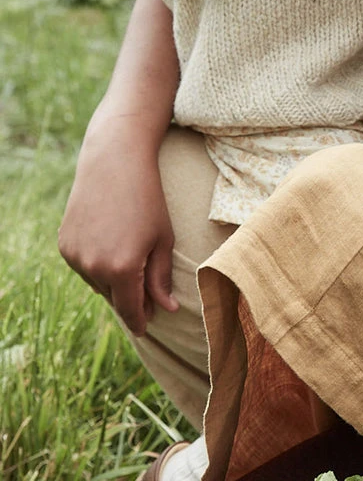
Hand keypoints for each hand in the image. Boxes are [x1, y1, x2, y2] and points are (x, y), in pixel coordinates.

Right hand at [58, 125, 178, 335]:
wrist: (114, 164)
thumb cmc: (148, 199)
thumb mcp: (163, 238)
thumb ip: (161, 277)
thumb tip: (167, 308)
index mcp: (122, 269)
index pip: (130, 309)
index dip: (140, 320)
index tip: (147, 328)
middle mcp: (93, 268)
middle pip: (115, 297)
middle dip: (131, 298)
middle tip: (149, 294)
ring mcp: (75, 257)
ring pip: (97, 283)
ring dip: (113, 280)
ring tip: (130, 257)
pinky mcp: (64, 245)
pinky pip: (83, 266)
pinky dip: (97, 264)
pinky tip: (111, 244)